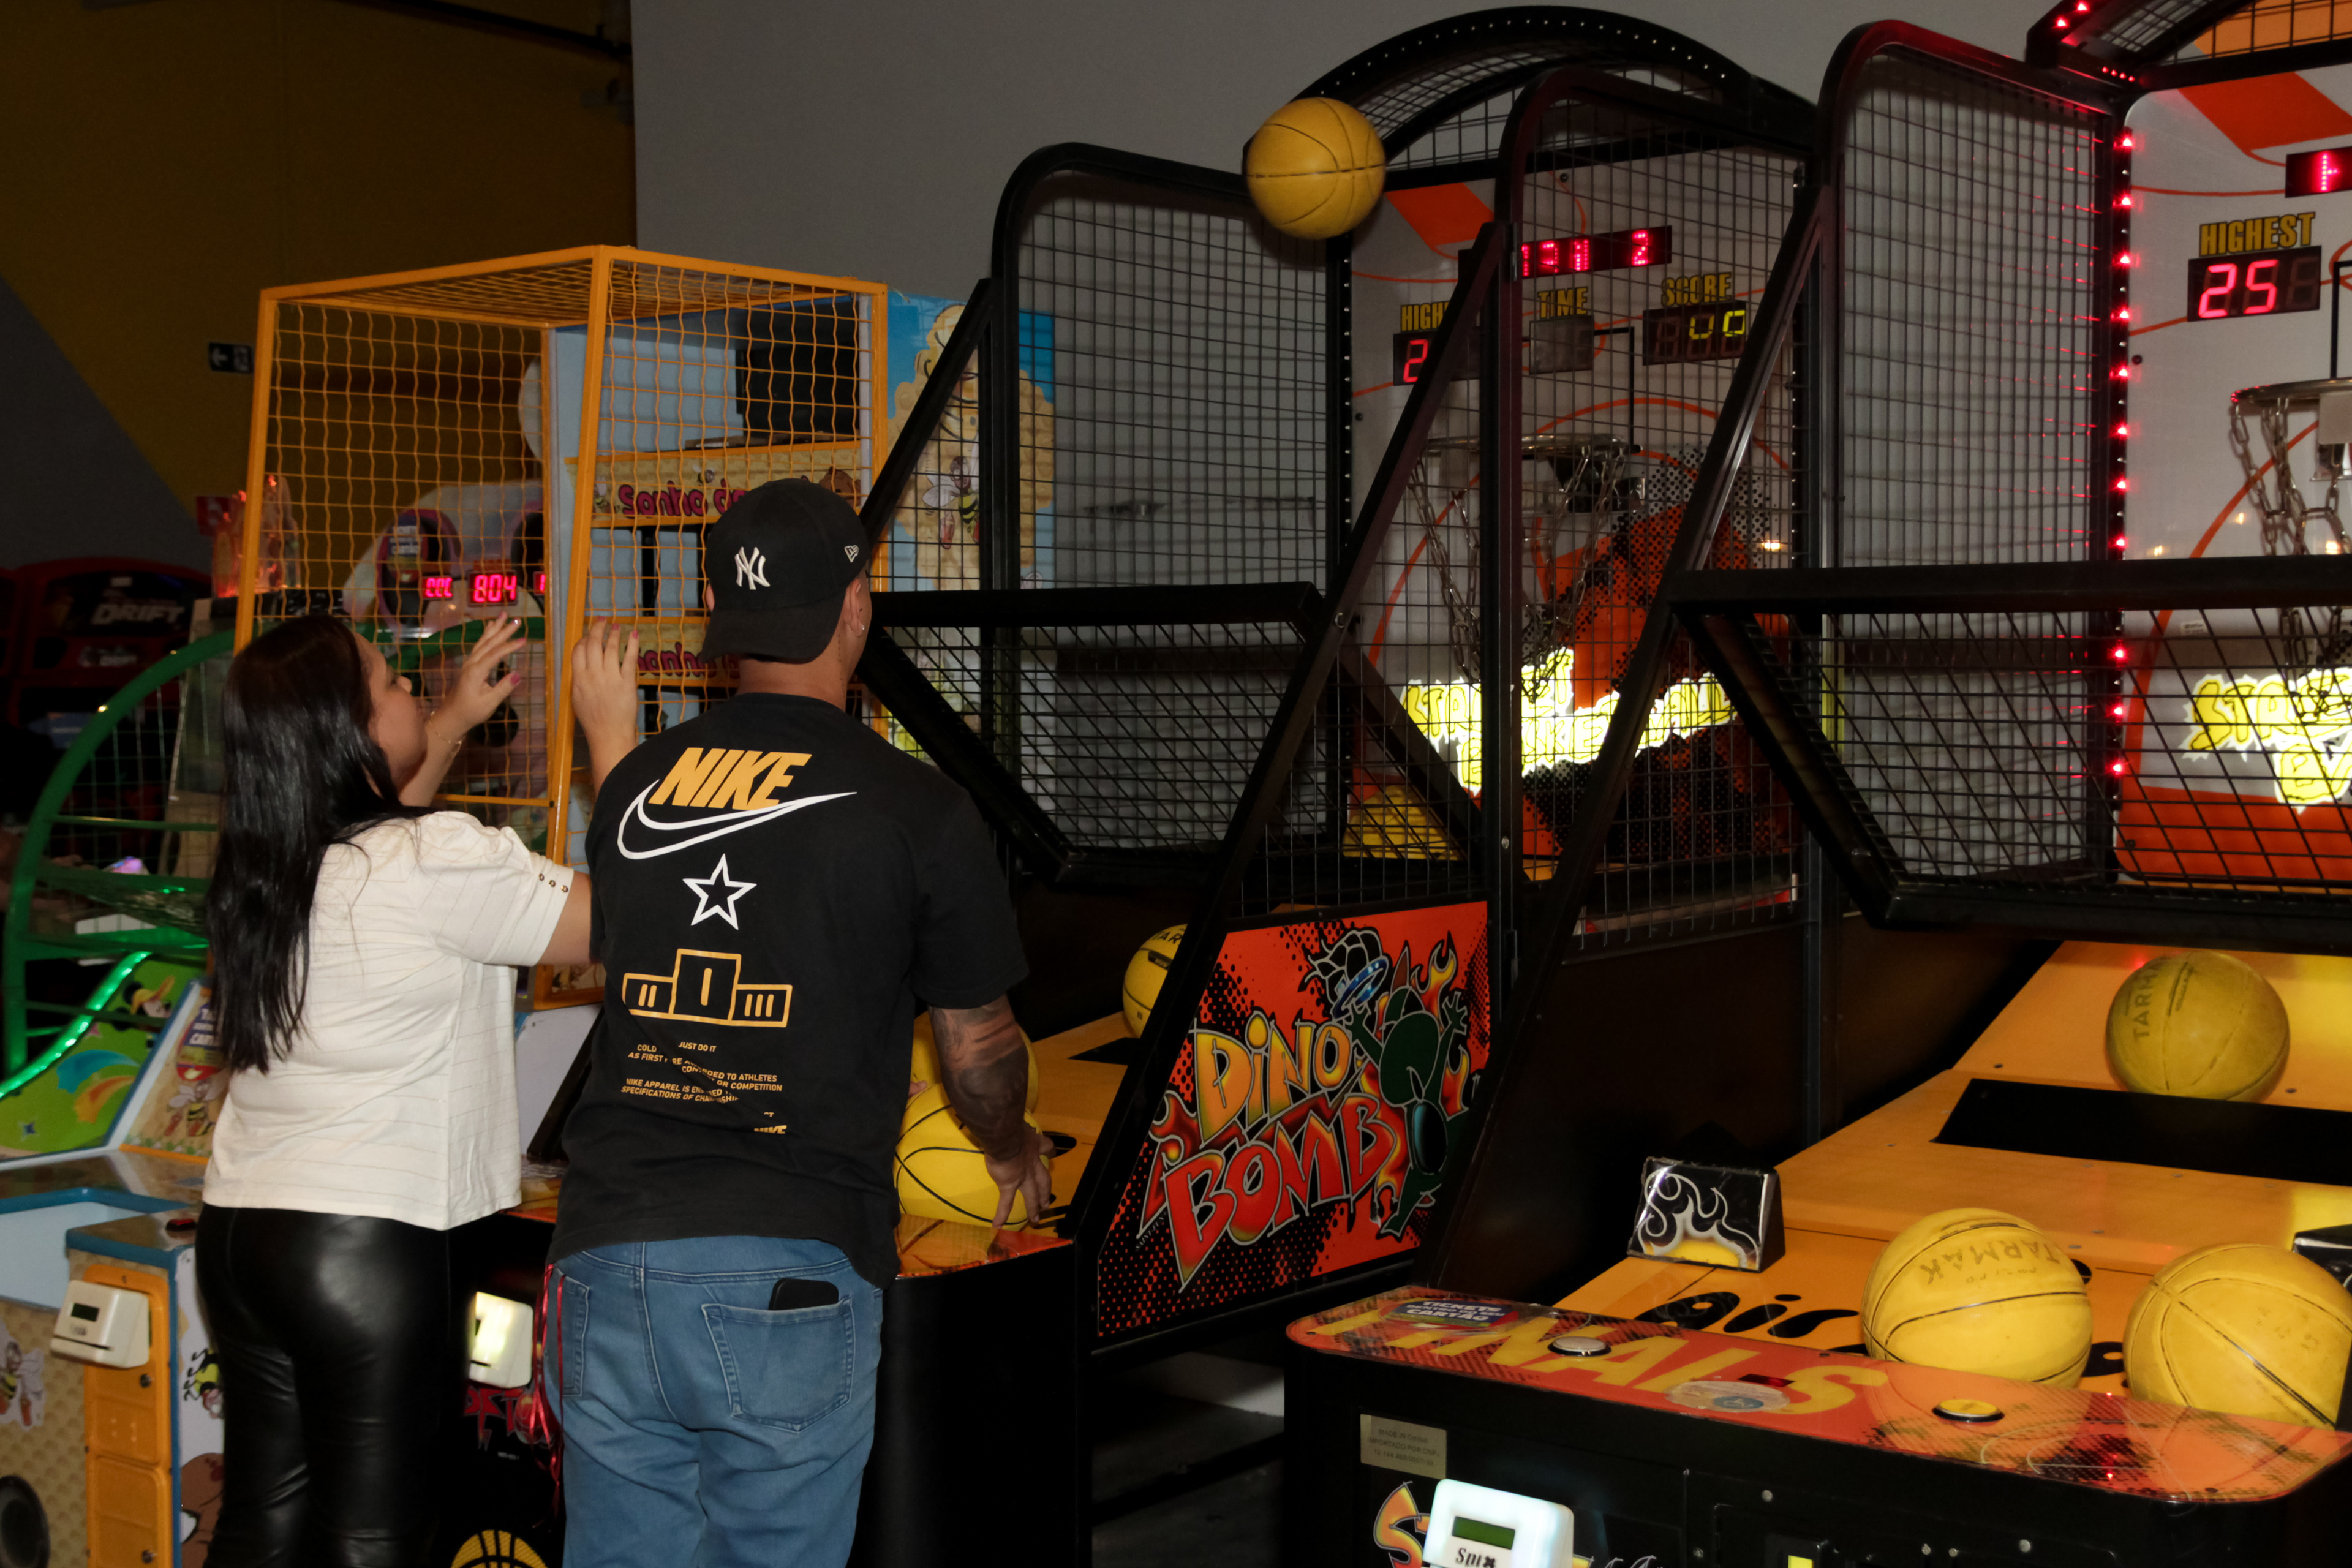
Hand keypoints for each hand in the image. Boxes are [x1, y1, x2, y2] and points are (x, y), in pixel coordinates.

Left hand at [430, 615, 525, 740]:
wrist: (452, 716)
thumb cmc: (471, 711)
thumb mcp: (489, 703)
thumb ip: (503, 688)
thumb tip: (518, 675)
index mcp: (476, 672)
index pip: (495, 655)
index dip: (509, 646)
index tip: (524, 640)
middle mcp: (471, 663)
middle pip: (489, 643)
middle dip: (503, 630)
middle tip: (516, 620)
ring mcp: (469, 663)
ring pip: (483, 642)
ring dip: (494, 629)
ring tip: (502, 616)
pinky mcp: (470, 665)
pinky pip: (479, 646)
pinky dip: (486, 635)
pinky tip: (489, 628)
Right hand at [569, 620, 642, 795]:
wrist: (608, 734)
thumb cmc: (593, 719)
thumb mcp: (577, 698)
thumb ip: (579, 679)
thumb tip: (581, 664)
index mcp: (578, 679)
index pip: (577, 651)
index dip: (583, 639)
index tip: (588, 633)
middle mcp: (592, 675)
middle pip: (593, 645)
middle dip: (597, 629)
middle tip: (602, 620)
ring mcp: (610, 678)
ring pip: (610, 649)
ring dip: (614, 634)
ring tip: (617, 626)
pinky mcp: (626, 682)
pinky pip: (629, 659)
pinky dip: (632, 645)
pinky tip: (633, 635)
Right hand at [982, 1123, 1053, 1240]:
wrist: (1004, 1134)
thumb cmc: (1008, 1123)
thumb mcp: (1015, 1118)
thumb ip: (1012, 1118)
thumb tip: (1003, 1104)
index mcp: (1033, 1144)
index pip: (1046, 1147)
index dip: (1049, 1151)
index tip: (1050, 1153)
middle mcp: (1031, 1162)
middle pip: (1043, 1180)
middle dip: (1046, 1192)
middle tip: (1047, 1203)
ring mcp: (1022, 1176)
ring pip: (1031, 1195)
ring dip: (1034, 1208)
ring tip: (1036, 1220)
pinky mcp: (1009, 1184)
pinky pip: (1006, 1202)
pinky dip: (1002, 1214)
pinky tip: (998, 1226)